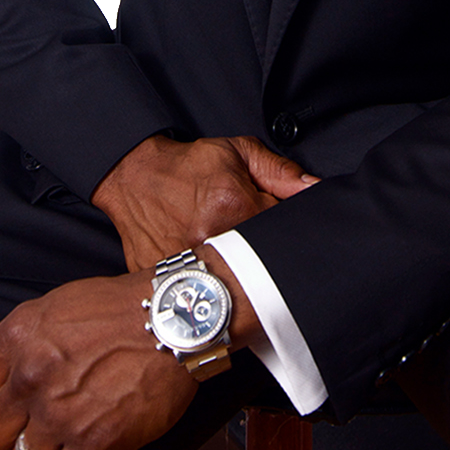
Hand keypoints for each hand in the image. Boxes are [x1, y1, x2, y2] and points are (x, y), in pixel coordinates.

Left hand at [0, 272, 194, 449]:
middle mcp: (31, 376)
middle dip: (13, 432)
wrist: (175, 318)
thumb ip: (22, 342)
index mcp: (18, 337)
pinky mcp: (93, 445)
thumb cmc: (122, 308)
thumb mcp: (58, 306)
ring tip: (65, 439)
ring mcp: (60, 413)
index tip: (15, 403)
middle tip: (39, 425)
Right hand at [92, 133, 317, 271]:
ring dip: (239, 283)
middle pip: (260, 268)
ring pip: (230, 288)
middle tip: (263, 258)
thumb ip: (280, 172)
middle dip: (267, 265)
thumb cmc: (188, 167)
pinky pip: (199, 296)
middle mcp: (209, 238)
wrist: (135, 176)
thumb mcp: (238, 153)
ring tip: (237, 270)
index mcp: (234, 205)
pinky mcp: (167, 281)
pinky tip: (212, 281)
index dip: (290, 236)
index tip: (289, 238)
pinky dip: (209, 292)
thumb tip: (314, 190)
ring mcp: (186, 264)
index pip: (283, 233)